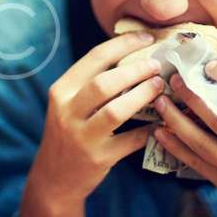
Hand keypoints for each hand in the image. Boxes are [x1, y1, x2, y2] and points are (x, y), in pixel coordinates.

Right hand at [20, 32, 163, 216]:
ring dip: (142, 96)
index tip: (146, 38)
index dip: (123, 44)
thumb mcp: (68, 104)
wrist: (53, 178)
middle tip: (156, 65)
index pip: (93, 58)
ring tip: (159, 87)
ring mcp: (81, 136)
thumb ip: (90, 82)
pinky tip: (162, 122)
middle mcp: (67, 111)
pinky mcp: (98, 158)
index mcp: (61, 91)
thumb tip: (131, 54)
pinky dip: (149, 130)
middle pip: (104, 83)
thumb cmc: (68, 133)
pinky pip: (130, 141)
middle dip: (135, 70)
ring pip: (116, 110)